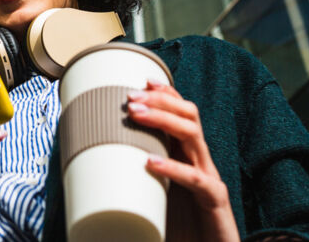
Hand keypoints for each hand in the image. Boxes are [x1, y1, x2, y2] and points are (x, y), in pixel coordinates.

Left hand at [127, 80, 239, 241]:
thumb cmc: (181, 227)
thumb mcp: (154, 194)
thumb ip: (135, 178)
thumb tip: (93, 168)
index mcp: (188, 157)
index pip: (183, 114)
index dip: (166, 94)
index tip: (142, 81)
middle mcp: (201, 162)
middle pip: (189, 116)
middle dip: (161, 101)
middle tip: (130, 97)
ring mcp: (210, 179)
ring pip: (193, 137)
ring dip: (164, 121)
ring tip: (135, 115)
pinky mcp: (215, 201)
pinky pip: (197, 180)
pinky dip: (173, 168)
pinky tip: (151, 162)